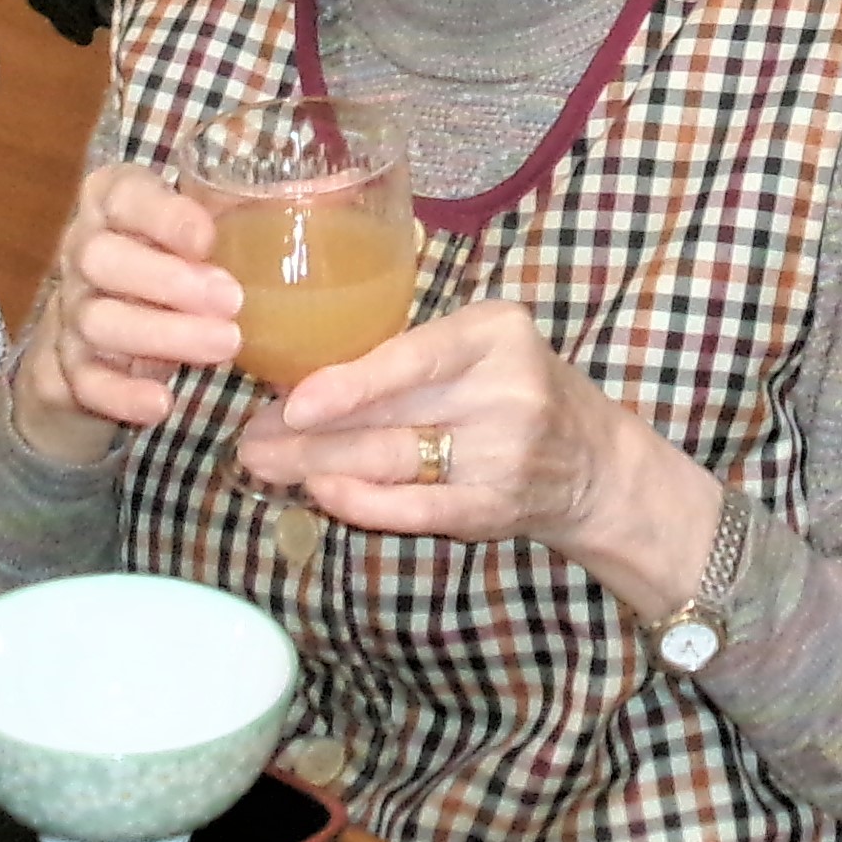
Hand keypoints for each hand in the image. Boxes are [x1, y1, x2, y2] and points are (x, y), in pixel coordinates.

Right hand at [11, 164, 242, 464]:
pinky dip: (122, 395)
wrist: (108, 329)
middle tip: (231, 300)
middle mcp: (83, 250)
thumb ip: (246, 208)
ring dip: (161, 335)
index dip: (163, 216)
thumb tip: (329, 193)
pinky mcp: (71, 365)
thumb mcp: (200, 226)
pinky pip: (85, 381)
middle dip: (167, 280)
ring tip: (225, 346)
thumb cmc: (172, 260)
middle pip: (102, 257)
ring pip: (99, 320)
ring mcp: (72, 310)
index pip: (123, 194)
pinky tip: (161, 404)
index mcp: (112, 202)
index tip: (208, 239)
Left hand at [240, 299, 719, 622]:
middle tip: (250, 439)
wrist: (591, 462)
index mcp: (497, 333)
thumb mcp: (477, 348)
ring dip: (319, 466)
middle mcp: (507, 391)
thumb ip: (407, 355)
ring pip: (394, 461)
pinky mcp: (496, 507)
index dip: (349, 384)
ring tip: (266, 465)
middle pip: (391, 415)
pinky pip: (418, 508)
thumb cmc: (512, 389)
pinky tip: (324, 494)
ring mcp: (505, 454)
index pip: (413, 357)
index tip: (293, 402)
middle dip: (309, 431)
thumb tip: (299, 377)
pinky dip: (366, 504)